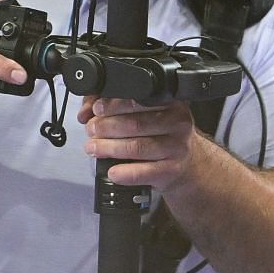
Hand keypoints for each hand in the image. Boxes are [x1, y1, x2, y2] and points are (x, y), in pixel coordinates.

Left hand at [81, 96, 200, 190]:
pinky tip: (112, 172)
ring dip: (109, 148)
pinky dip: (124, 173)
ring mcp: (177, 148)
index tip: (97, 109)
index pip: (141, 99)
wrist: (187, 163)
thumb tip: (87, 111)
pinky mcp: (172, 170)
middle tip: (91, 130)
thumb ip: (114, 107)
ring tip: (93, 148)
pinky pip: (144, 172)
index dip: (113, 105)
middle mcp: (178, 124)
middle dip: (106, 127)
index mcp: (171, 104)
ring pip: (137, 147)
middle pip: (136, 124)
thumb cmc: (160, 136)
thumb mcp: (145, 116)